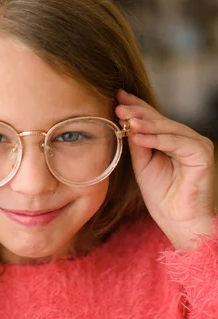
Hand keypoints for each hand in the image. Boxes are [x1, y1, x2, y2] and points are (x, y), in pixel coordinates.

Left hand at [115, 90, 216, 248]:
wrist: (178, 221)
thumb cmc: (162, 196)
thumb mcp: (143, 165)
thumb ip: (138, 144)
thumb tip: (126, 122)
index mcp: (173, 140)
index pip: (153, 118)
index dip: (136, 107)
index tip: (117, 96)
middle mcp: (187, 138)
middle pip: (159, 120)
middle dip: (137, 112)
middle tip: (117, 104)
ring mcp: (197, 144)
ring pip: (167, 129)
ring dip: (144, 123)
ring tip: (125, 118)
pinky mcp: (202, 154)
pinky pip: (175, 143)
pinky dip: (155, 139)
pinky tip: (137, 136)